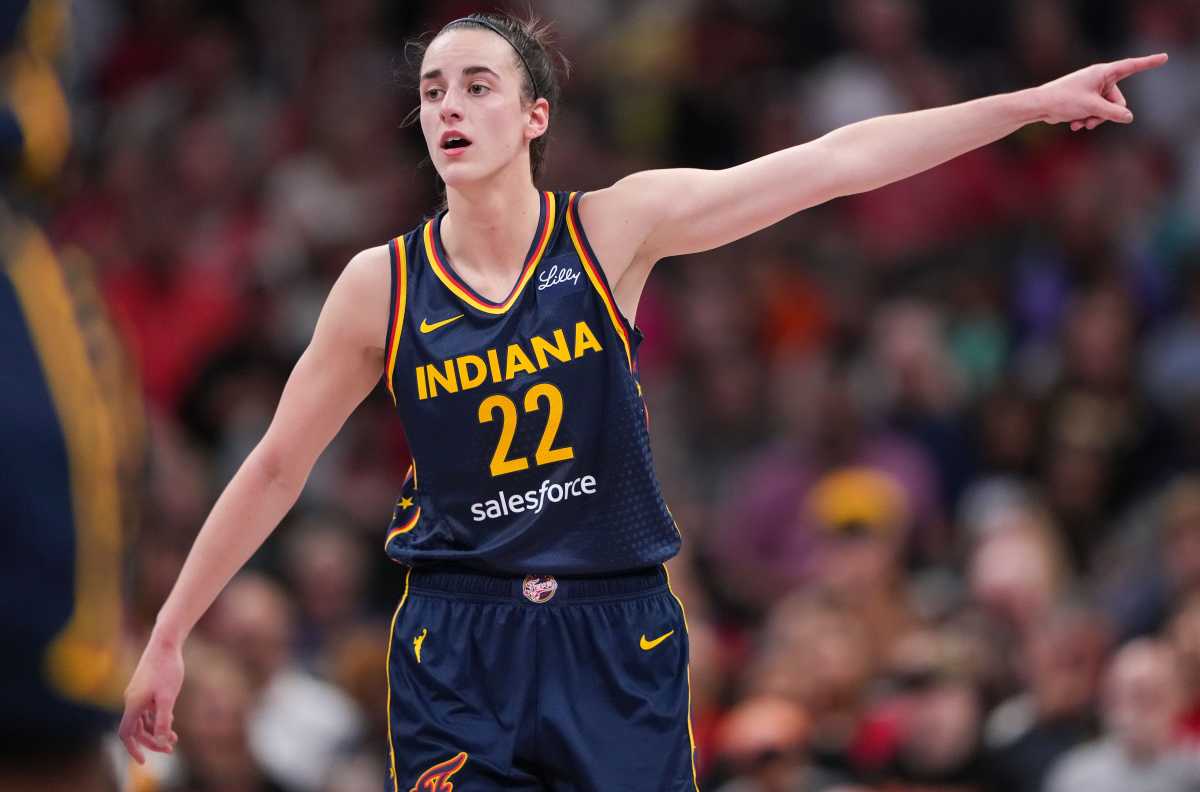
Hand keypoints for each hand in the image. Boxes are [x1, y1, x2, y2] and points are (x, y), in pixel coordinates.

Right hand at [118, 637, 183, 762]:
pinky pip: (146, 710)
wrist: (165, 643)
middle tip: (171, 748)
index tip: (144, 761)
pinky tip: (171, 718)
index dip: (133, 749)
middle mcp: (130, 700)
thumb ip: (163, 719)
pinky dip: (156, 718)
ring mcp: (137, 693)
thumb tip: (160, 741)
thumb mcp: (168, 697)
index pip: (126, 734)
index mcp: (133, 704)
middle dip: (151, 741)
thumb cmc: (167, 668)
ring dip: (155, 730)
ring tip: (174, 737)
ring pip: (142, 720)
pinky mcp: (144, 687)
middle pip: (136, 729)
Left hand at [1035, 53, 1167, 131]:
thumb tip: (1129, 117)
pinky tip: (1074, 125)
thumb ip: (1113, 112)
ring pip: (1106, 109)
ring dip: (1095, 119)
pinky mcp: (1085, 99)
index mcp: (1103, 72)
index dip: (1148, 63)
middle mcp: (1099, 79)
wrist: (1039, 106)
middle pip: (1118, 100)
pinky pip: (1095, 112)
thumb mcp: (1092, 107)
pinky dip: (1087, 119)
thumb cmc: (1064, 100)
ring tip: (1080, 123)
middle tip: (1092, 121)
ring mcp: (1092, 89)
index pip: (1131, 66)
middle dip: (1107, 114)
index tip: (1165, 58)